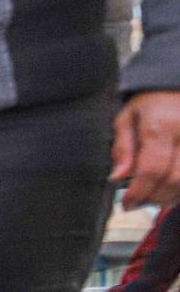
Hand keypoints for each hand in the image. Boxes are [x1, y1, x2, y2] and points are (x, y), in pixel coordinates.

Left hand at [111, 91, 179, 207]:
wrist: (179, 87)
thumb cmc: (153, 104)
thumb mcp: (127, 119)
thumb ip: (123, 149)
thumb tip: (118, 177)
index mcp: (162, 125)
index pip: (152, 169)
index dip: (138, 192)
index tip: (127, 204)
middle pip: (174, 180)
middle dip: (155, 198)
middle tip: (140, 202)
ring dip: (171, 197)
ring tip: (155, 197)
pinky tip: (172, 190)